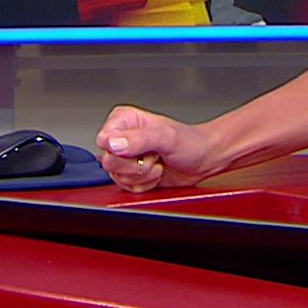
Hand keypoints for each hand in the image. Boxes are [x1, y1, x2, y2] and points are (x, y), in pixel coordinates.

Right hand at [96, 104, 213, 191]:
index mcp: (124, 120)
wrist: (203, 159)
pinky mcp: (132, 174)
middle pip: (108, 162)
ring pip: (117, 177)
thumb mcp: (166, 137)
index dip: (120, 151)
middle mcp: (122, 137)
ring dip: (143, 176)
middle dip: (135, 166)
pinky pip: (127, 188)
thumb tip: (113, 143)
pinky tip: (156, 173)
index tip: (140, 150)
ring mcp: (126, 157)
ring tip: (158, 163)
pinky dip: (145, 185)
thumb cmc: (190, 142)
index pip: (104, 140)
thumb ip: (138, 139)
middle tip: (154, 157)